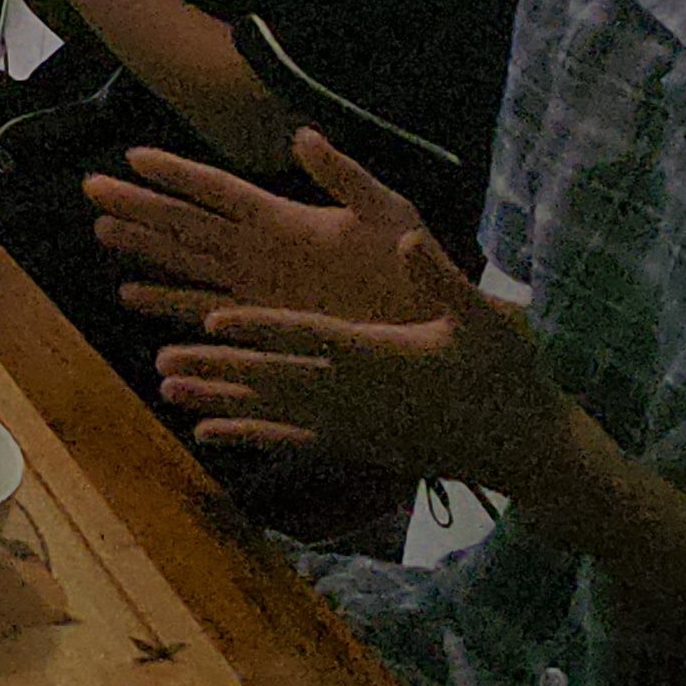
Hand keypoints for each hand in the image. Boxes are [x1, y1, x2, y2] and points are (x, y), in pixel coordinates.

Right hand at [86, 134, 447, 328]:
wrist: (430, 322)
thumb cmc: (414, 265)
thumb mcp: (386, 210)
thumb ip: (342, 175)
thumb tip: (302, 133)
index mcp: (286, 219)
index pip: (218, 190)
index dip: (177, 173)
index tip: (132, 155)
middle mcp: (260, 251)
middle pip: (187, 224)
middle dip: (140, 207)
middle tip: (92, 189)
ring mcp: (257, 289)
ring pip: (187, 264)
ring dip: (144, 250)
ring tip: (103, 233)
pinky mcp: (263, 324)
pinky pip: (204, 311)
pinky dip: (168, 304)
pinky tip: (133, 295)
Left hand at [153, 232, 576, 492]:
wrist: (524, 447)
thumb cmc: (506, 375)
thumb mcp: (485, 319)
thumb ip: (441, 278)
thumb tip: (409, 238)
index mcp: (380, 357)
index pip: (309, 339)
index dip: (261, 328)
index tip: (215, 316)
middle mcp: (355, 397)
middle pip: (273, 378)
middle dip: (218, 365)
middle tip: (162, 357)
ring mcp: (351, 427)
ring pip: (270, 411)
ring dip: (216, 398)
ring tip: (165, 387)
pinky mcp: (355, 446)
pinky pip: (288, 441)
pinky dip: (246, 433)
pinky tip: (206, 431)